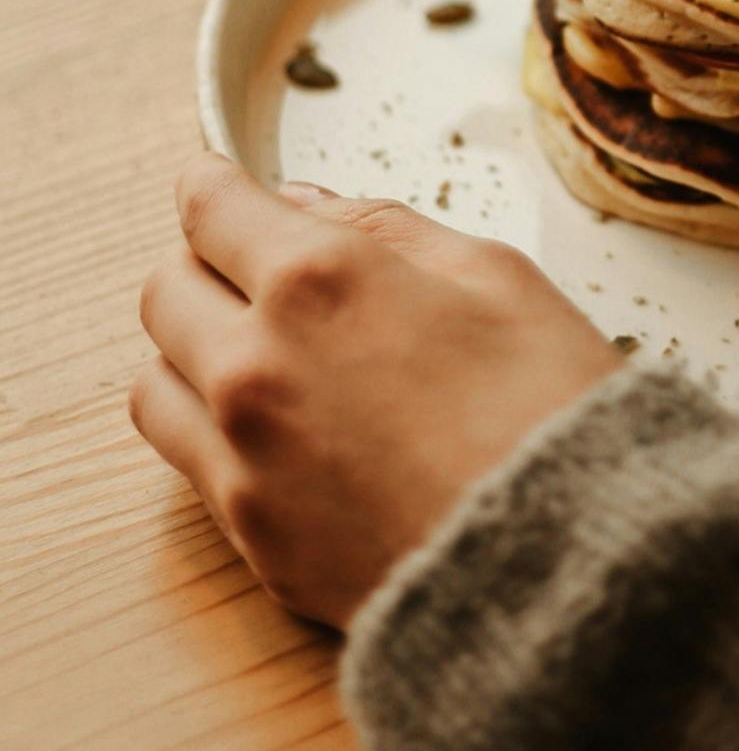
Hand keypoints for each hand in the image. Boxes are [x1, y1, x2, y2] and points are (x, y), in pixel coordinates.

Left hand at [133, 157, 621, 627]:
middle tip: (253, 270)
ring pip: (155, 383)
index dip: (213, 184)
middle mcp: (256, 366)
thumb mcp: (496, 274)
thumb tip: (304, 208)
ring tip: (260, 357)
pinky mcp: (252, 540)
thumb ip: (386, 228)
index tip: (220, 183)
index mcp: (317, 281)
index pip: (209, 208)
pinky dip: (217, 435)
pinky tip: (284, 433)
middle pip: (164, 290)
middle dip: (204, 266)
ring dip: (193, 355)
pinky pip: (192, 467)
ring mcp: (243, 461)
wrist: (569, 567)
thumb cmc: (552, 411)